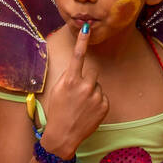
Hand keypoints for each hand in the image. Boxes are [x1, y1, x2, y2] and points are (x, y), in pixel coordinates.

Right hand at [40, 23, 108, 158]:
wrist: (63, 135)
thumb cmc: (57, 111)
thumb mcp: (57, 91)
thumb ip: (68, 77)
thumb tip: (78, 68)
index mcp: (70, 81)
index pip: (77, 56)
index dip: (82, 40)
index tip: (86, 27)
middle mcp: (84, 86)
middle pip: (92, 72)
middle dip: (87, 79)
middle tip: (78, 93)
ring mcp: (96, 96)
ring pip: (97, 85)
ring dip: (91, 92)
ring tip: (82, 106)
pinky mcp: (104, 105)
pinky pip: (102, 96)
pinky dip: (97, 102)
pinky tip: (88, 111)